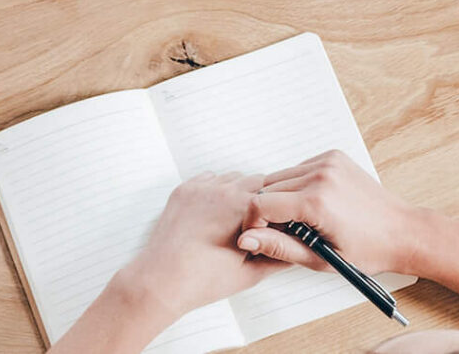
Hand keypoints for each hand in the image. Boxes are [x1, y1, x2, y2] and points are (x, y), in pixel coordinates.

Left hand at [120, 172, 278, 322]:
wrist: (161, 280)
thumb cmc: (203, 280)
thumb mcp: (250, 274)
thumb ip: (278, 257)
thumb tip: (296, 250)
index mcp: (244, 208)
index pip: (275, 195)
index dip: (277, 210)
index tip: (274, 224)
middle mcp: (223, 191)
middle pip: (254, 181)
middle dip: (259, 199)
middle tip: (255, 224)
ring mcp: (201, 188)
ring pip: (230, 178)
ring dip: (237, 192)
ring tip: (232, 220)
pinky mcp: (183, 190)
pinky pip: (208, 179)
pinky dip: (215, 190)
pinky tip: (214, 213)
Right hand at [239, 151, 425, 277]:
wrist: (403, 231)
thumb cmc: (369, 250)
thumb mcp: (321, 258)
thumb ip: (279, 247)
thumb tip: (247, 239)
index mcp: (317, 202)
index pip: (261, 204)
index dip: (253, 223)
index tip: (258, 235)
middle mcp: (321, 175)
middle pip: (268, 188)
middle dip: (268, 211)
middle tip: (285, 232)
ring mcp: (328, 162)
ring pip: (281, 176)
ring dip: (282, 196)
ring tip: (302, 220)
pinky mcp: (333, 156)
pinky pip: (299, 168)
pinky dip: (297, 185)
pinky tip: (313, 204)